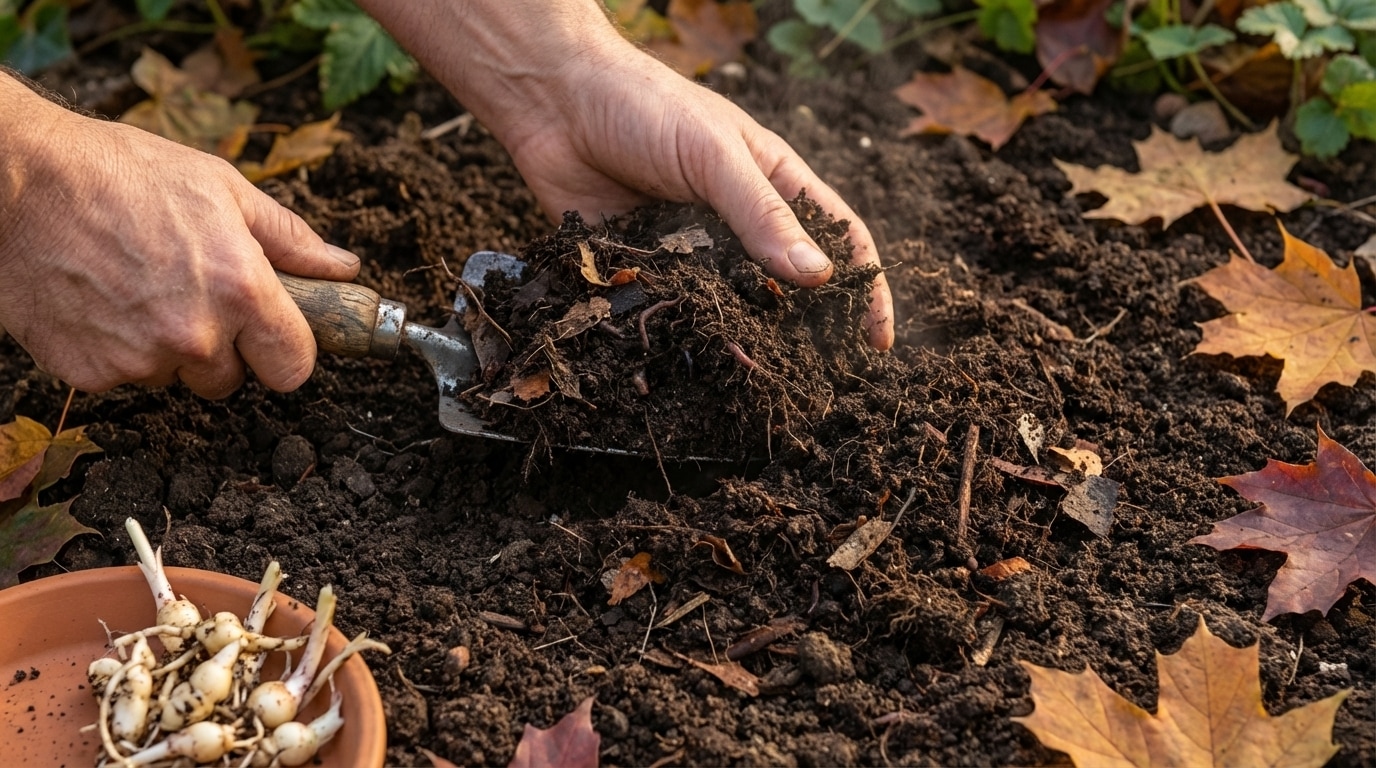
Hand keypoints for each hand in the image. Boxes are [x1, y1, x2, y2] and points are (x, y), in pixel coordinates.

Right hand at [0, 77, 360, 396]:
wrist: (16, 180)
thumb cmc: (122, 172)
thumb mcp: (221, 188)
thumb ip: (289, 238)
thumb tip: (340, 267)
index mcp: (240, 290)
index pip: (294, 367)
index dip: (286, 353)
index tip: (273, 338)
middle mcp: (194, 335)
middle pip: (231, 380)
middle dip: (221, 348)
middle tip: (191, 295)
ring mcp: (139, 359)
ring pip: (175, 377)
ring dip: (167, 348)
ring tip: (139, 286)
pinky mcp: (90, 373)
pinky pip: (124, 377)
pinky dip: (118, 349)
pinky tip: (103, 300)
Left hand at [499, 48, 894, 349]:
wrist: (553, 103)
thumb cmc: (643, 106)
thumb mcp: (713, 155)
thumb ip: (760, 215)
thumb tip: (818, 277)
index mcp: (774, 182)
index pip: (838, 239)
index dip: (864, 287)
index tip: (877, 340)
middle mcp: (738, 220)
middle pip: (786, 283)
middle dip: (806, 327)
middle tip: (820, 378)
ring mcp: (693, 247)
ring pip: (731, 304)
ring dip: (744, 337)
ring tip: (758, 380)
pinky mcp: (647, 267)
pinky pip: (673, 308)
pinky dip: (683, 332)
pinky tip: (691, 360)